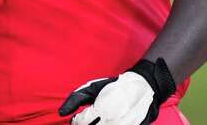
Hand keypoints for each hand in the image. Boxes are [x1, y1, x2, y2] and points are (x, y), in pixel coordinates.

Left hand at [59, 59, 176, 124]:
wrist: (144, 88)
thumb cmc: (116, 86)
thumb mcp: (93, 88)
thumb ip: (76, 99)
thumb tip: (61, 113)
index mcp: (101, 108)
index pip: (80, 123)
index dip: (76, 121)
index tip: (78, 118)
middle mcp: (112, 121)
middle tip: (87, 120)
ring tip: (98, 120)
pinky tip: (106, 122)